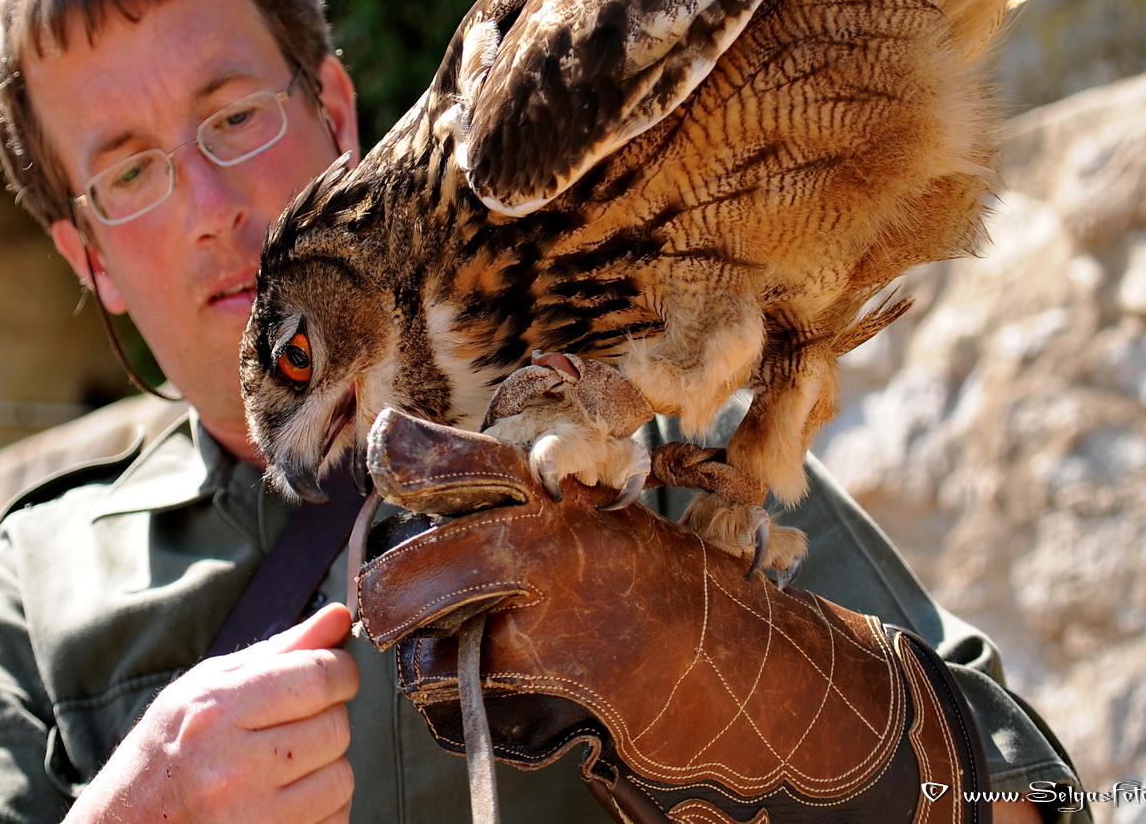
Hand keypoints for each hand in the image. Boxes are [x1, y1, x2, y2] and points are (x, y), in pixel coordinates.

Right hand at [65, 602, 358, 823]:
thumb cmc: (166, 748)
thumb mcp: (207, 686)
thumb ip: (280, 650)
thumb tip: (340, 616)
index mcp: (217, 711)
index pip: (317, 677)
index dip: (341, 670)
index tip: (336, 674)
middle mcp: (233, 767)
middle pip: (336, 726)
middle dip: (327, 718)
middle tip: (293, 725)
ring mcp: (252, 817)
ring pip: (342, 776)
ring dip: (326, 766)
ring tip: (283, 765)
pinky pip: (336, 818)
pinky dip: (324, 807)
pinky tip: (285, 799)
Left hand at [357, 410, 992, 823]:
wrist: (769, 683)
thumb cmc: (693, 606)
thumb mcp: (623, 535)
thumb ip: (549, 520)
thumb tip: (469, 509)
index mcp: (570, 495)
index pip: (464, 460)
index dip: (411, 451)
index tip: (386, 446)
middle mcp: (554, 542)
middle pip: (421, 555)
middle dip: (389, 587)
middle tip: (376, 606)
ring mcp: (554, 614)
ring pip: (435, 632)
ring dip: (425, 647)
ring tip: (442, 654)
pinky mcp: (560, 681)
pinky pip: (470, 692)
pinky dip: (461, 700)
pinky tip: (491, 695)